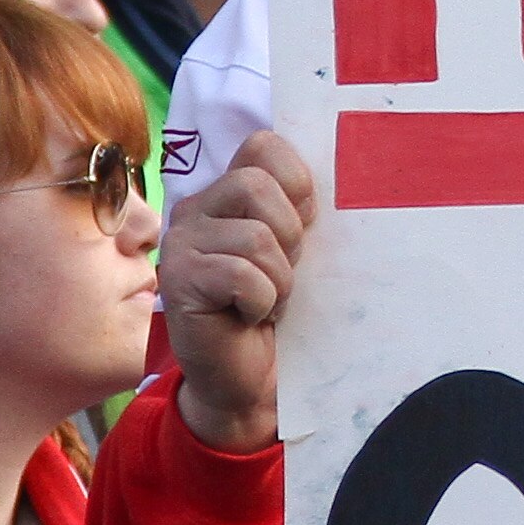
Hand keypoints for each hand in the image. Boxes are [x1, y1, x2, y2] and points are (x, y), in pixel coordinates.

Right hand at [164, 131, 314, 452]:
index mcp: (226, 192)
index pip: (264, 146)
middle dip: (289, 236)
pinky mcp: (180, 281)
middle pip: (257, 186)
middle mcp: (196, 208)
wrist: (248, 378)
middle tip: (281, 273)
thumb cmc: (275, 309)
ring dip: (278, 277)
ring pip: (255, 236)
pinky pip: (242, 275)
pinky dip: (262, 302)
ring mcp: (181, 243)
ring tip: (266, 299)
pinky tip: (249, 316)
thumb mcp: (294, 250)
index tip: (302, 228)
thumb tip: (343, 172)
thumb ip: (299, 209)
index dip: (297, 185)